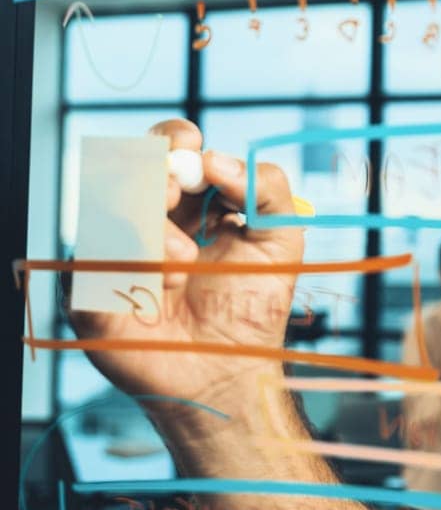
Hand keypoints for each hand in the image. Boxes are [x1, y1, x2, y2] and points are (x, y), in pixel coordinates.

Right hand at [67, 119, 304, 408]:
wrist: (228, 371)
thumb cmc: (252, 309)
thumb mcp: (281, 242)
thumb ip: (267, 188)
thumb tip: (216, 158)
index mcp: (189, 204)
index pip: (166, 149)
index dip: (172, 138)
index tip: (190, 145)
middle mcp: (145, 219)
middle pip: (127, 166)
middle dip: (156, 174)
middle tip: (179, 198)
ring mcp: (113, 250)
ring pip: (110, 204)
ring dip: (155, 229)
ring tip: (185, 267)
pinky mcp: (89, 286)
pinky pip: (97, 253)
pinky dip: (136, 265)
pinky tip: (162, 290)